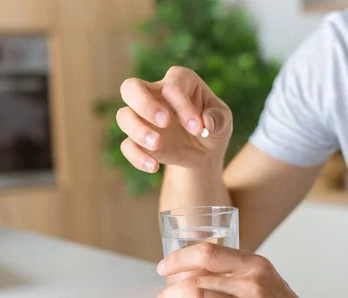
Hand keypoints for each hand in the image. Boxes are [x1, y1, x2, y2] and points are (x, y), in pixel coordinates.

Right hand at [117, 66, 232, 172]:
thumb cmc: (213, 126)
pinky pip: (127, 146)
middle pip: (131, 87)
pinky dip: (137, 156)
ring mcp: (142, 117)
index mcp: (179, 81)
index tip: (198, 128)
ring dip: (138, 130)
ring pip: (123, 116)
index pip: (172, 85)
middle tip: (165, 122)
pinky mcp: (138, 140)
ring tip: (158, 144)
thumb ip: (218, 118)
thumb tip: (207, 123)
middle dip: (144, 104)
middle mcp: (155, 94)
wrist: (204, 152)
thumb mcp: (224, 121)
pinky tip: (154, 166)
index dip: (182, 105)